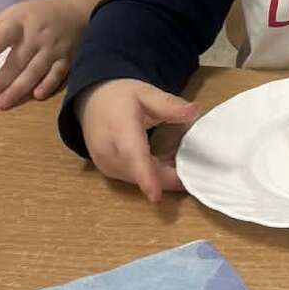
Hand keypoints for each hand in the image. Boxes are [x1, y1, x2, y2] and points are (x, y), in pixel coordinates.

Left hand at [0, 0, 86, 110]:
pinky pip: (57, 74)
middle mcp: (37, 35)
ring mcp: (53, 48)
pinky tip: (37, 95)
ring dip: (19, 88)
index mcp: (20, 21)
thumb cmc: (36, 15)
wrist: (75, 13)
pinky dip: (48, 84)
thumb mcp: (11, 14)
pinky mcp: (67, 58)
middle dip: (2, 81)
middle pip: (18, 60)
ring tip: (3, 103)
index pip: (4, 34)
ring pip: (35, 70)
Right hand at [77, 79, 199, 202]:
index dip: (145, 176)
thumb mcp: (145, 93)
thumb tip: (194, 111)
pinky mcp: (110, 172)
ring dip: (163, 176)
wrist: (91, 103)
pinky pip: (136, 179)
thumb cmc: (119, 98)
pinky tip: (166, 161)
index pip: (133, 155)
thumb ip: (168, 104)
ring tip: (181, 159)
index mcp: (120, 129)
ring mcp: (107, 165)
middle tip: (197, 170)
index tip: (155, 196)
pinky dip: (153, 175)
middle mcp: (109, 152)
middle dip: (169, 177)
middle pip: (142, 173)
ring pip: (140, 180)